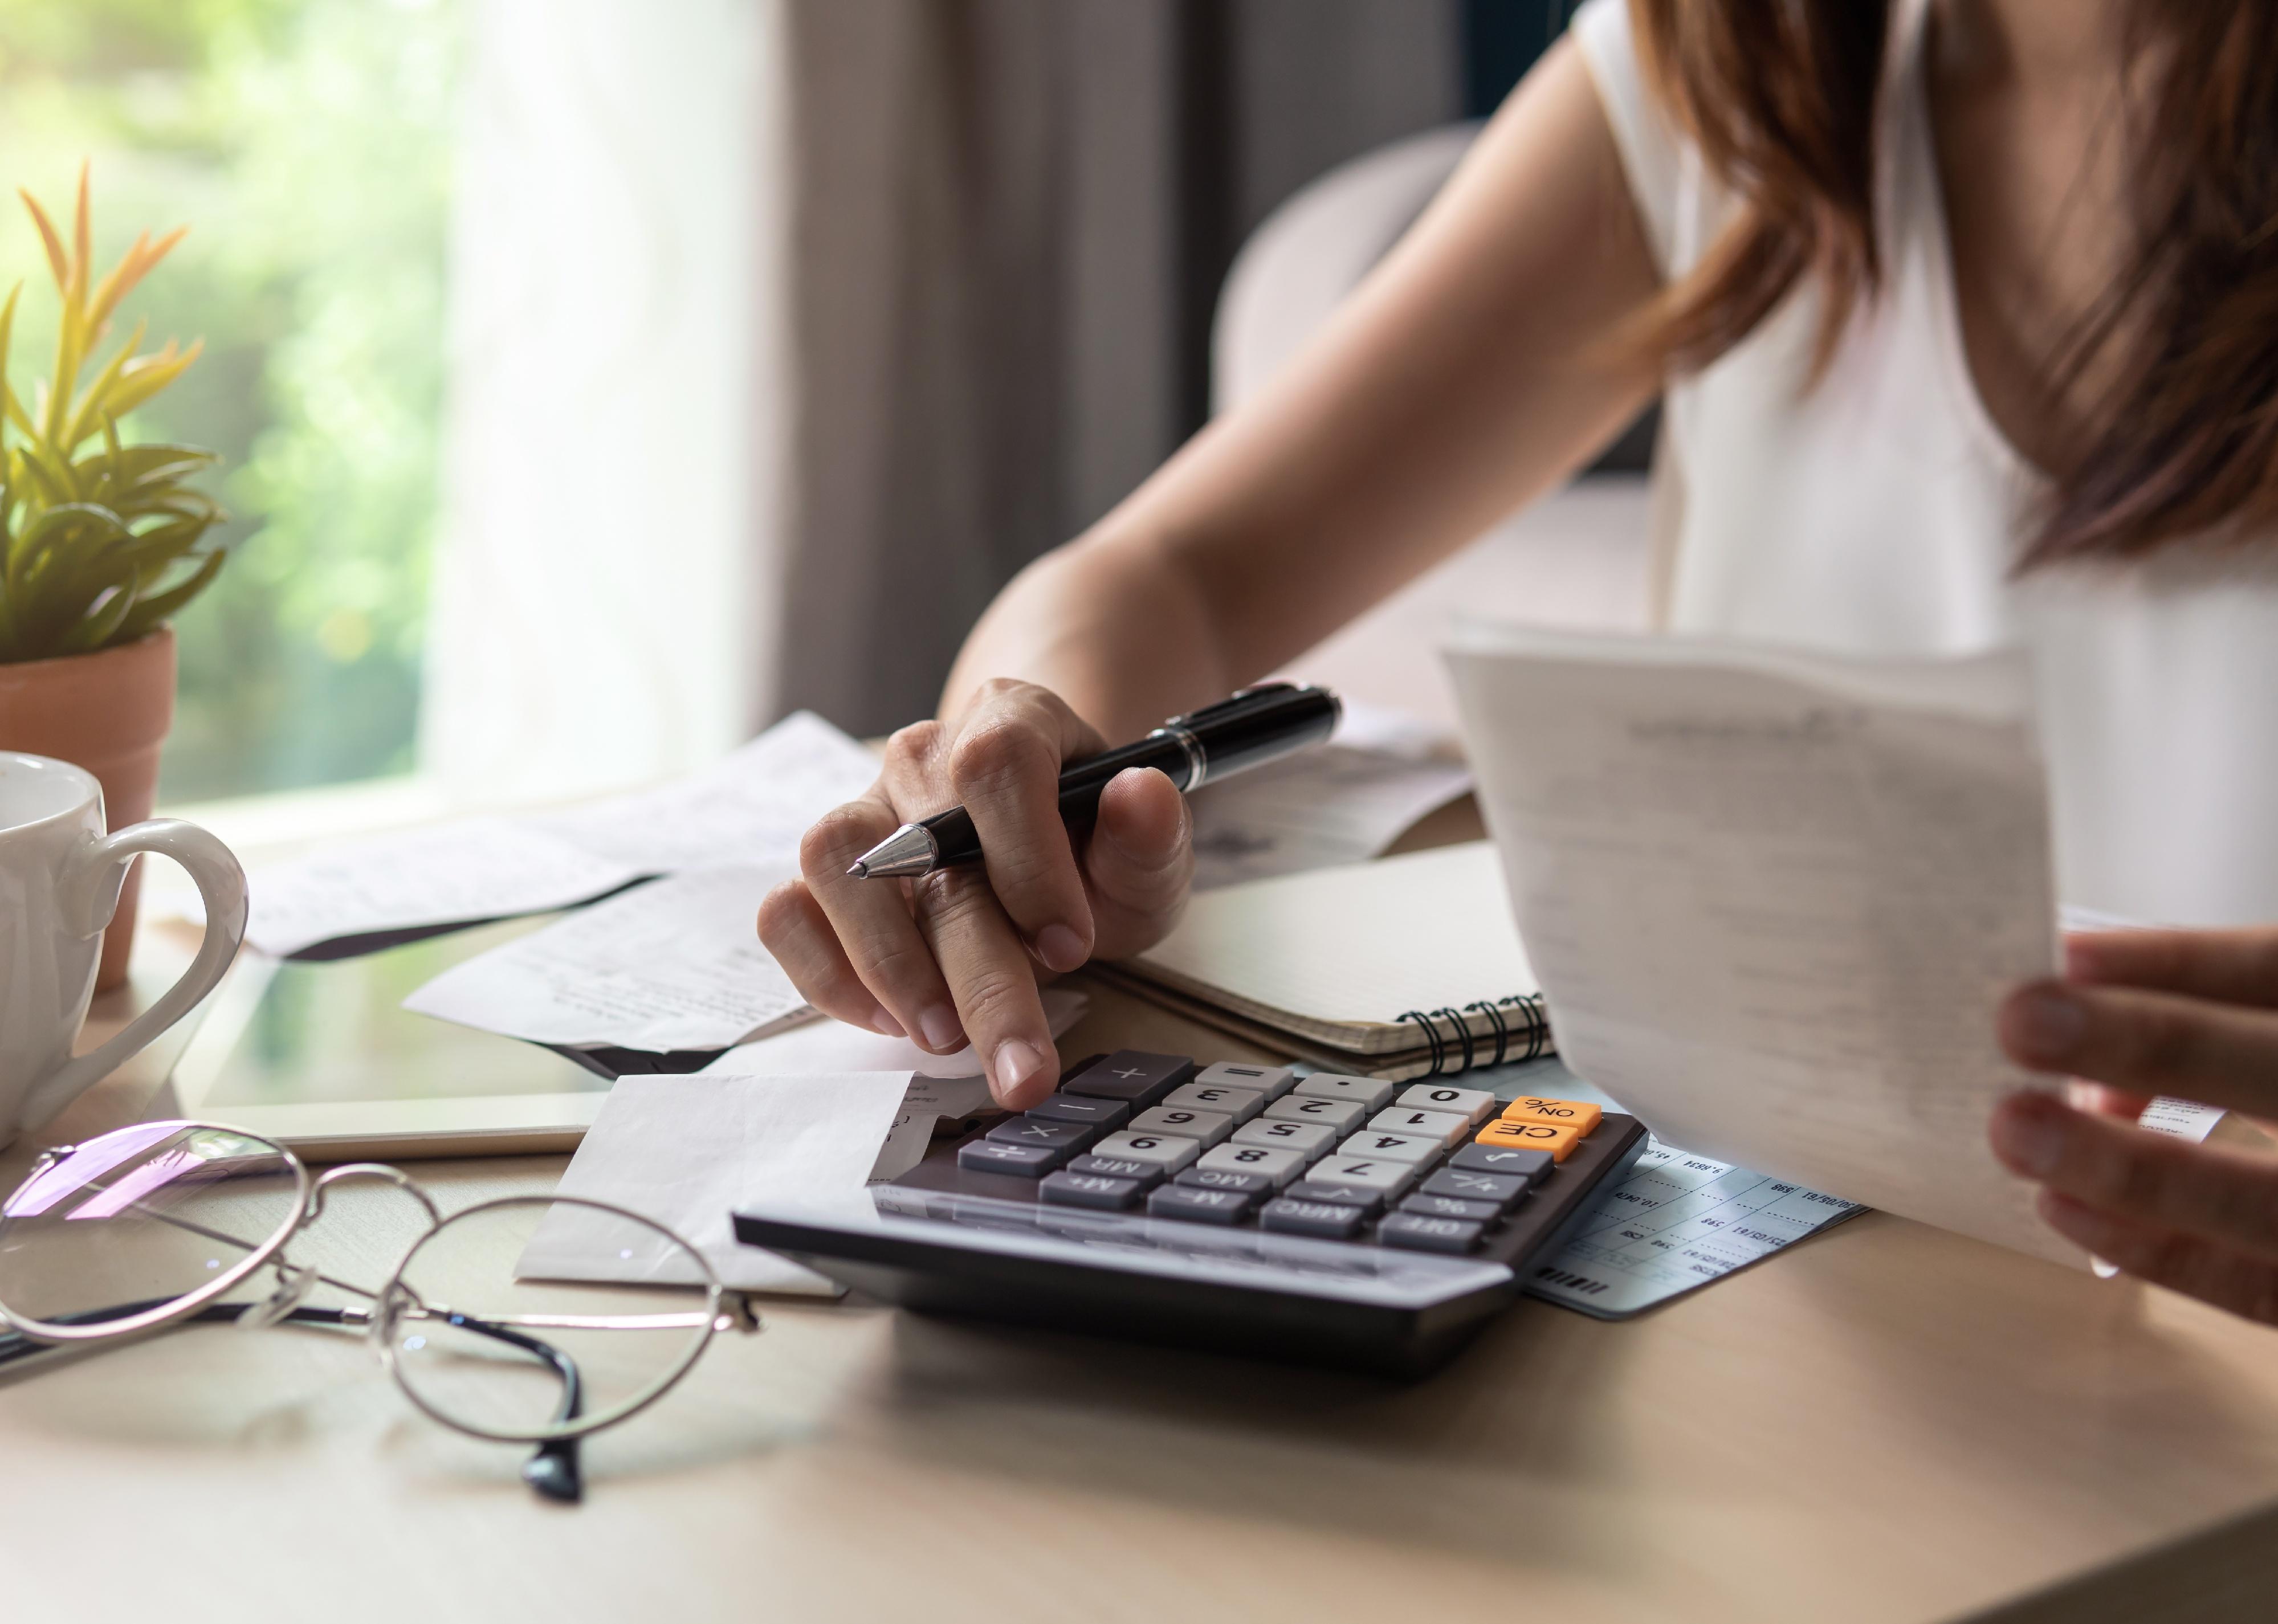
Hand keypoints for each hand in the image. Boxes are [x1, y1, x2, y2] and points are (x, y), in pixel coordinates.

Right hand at [757, 679, 1193, 1106]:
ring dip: (889, 965)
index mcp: (1012, 721)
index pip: (997, 761)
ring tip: (944, 1036)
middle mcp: (923, 758)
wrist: (1045, 859)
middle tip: (1022, 1065)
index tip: (1070, 946)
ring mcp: (863, 810)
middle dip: (981, 975)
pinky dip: (827, 975)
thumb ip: (1151, 834)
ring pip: (834, 863)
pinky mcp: (822, 875)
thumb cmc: (1092, 855)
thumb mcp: (1145, 856)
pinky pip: (787, 912)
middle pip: (925, 844)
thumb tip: (1139, 795)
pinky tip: (891, 1020)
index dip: (1030, 857)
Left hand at [1989, 927, 2277, 1322]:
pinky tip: (2062, 1206)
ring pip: (2264, 1201)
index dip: (2182, 963)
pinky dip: (2158, 1248)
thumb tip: (2081, 1038)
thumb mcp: (2262, 1037)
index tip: (2067, 956)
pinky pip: (2257, 1286)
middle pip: (2276, 1069)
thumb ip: (2210, 1030)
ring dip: (2132, 1166)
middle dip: (2156, 1046)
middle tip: (2023, 1023)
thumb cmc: (2273, 1088)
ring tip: (2016, 1129)